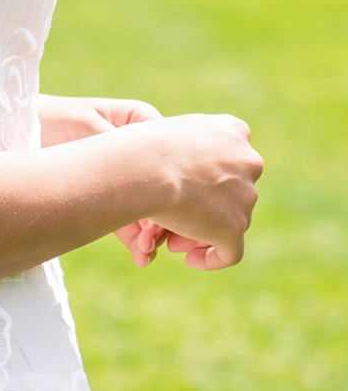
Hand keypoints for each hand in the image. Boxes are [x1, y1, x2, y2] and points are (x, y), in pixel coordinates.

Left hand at [40, 96, 170, 264]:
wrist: (7, 133)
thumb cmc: (47, 120)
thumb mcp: (86, 128)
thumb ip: (118, 148)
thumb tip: (147, 173)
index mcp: (140, 122)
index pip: (170, 158)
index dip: (173, 187)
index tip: (160, 213)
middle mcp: (137, 150)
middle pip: (165, 188)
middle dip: (163, 217)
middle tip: (152, 241)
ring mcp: (124, 177)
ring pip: (149, 208)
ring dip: (152, 234)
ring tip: (145, 252)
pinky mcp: (106, 200)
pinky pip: (128, 221)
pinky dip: (136, 240)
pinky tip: (140, 255)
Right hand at [124, 113, 262, 270]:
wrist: (145, 167)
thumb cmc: (142, 147)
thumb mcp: (167, 131)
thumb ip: (184, 146)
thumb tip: (178, 165)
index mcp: (234, 132)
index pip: (230, 161)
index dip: (208, 181)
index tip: (185, 191)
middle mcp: (248, 161)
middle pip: (232, 193)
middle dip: (205, 208)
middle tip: (176, 220)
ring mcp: (246, 196)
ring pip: (230, 220)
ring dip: (202, 231)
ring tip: (171, 239)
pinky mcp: (235, 226)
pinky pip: (230, 252)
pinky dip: (211, 258)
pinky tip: (189, 259)